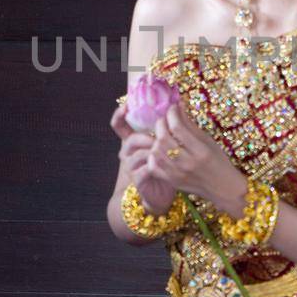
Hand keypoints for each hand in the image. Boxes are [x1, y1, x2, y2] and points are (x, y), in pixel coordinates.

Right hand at [110, 103, 177, 217]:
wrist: (161, 192)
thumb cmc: (164, 165)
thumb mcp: (164, 143)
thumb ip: (166, 126)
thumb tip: (177, 105)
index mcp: (132, 141)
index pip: (119, 125)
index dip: (119, 115)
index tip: (126, 105)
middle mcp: (127, 153)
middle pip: (130, 139)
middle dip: (146, 137)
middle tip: (160, 137)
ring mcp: (130, 166)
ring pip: (137, 154)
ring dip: (153, 151)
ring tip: (166, 152)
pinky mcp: (137, 179)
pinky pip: (145, 169)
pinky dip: (156, 165)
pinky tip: (166, 164)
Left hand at [144, 99, 247, 216]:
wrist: (223, 188)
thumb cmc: (219, 162)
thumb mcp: (209, 141)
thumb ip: (191, 125)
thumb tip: (178, 106)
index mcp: (201, 151)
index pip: (178, 128)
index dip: (172, 114)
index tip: (173, 109)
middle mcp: (188, 163)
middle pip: (163, 138)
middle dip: (161, 124)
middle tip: (166, 120)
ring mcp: (178, 174)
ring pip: (156, 151)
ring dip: (156, 138)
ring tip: (162, 134)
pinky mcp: (172, 181)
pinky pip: (153, 166)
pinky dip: (153, 155)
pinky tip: (160, 150)